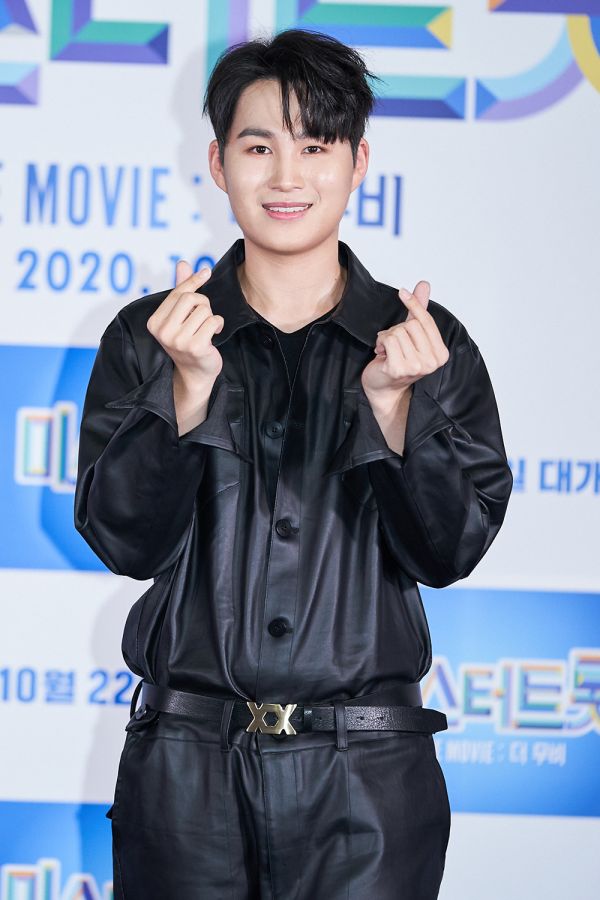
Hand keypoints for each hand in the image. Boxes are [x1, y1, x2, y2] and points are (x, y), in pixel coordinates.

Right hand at [146, 260, 224, 386]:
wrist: (195, 373)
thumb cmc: (188, 341)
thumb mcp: (180, 316)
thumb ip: (180, 290)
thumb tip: (183, 263)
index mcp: (154, 322)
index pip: (177, 293)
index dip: (193, 282)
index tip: (206, 272)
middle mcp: (163, 331)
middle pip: (191, 298)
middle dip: (204, 303)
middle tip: (205, 316)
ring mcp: (178, 341)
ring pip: (204, 310)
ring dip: (211, 317)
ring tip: (207, 329)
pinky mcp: (195, 347)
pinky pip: (214, 321)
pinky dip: (218, 325)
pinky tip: (214, 335)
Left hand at [361, 280, 448, 398]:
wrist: (384, 388)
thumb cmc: (398, 361)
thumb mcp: (411, 335)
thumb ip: (419, 311)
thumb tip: (424, 285)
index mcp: (441, 353)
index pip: (427, 321)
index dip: (414, 305)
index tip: (403, 292)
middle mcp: (432, 362)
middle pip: (411, 325)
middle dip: (397, 329)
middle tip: (394, 344)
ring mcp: (417, 366)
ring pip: (398, 332)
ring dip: (387, 337)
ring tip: (388, 350)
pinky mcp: (399, 368)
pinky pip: (388, 340)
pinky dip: (381, 343)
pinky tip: (382, 354)